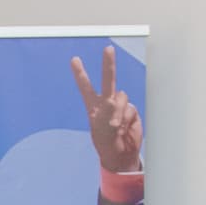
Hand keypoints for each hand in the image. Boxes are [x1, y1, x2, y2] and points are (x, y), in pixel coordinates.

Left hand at [70, 45, 142, 173]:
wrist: (120, 155)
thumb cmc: (106, 144)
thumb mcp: (102, 128)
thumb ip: (110, 112)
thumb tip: (118, 102)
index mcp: (94, 106)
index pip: (86, 87)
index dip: (80, 73)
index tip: (74, 60)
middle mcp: (106, 102)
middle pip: (108, 79)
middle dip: (108, 64)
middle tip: (108, 49)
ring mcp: (120, 106)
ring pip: (122, 97)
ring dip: (118, 111)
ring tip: (115, 126)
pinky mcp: (131, 112)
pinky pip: (130, 108)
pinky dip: (126, 118)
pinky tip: (123, 128)